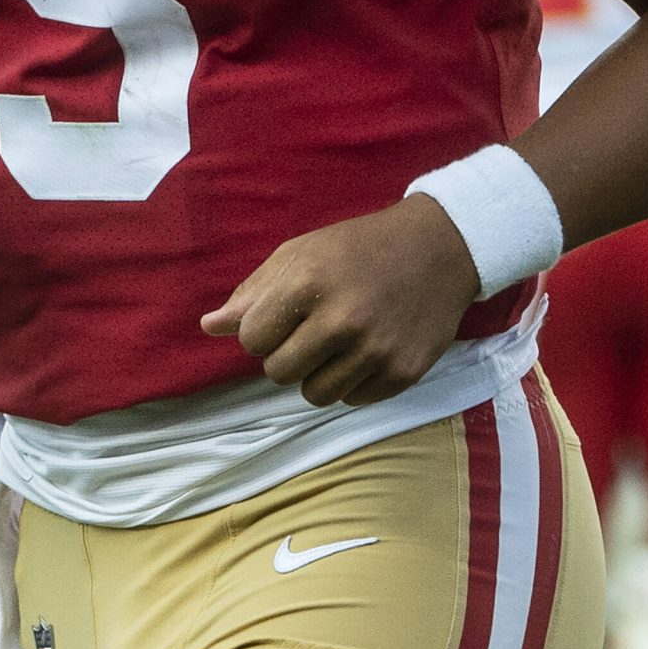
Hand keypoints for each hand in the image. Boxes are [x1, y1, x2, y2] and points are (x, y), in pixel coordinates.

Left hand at [200, 197, 480, 407]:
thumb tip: (209, 327)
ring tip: (336, 343)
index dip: (260, 330)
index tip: (281, 316)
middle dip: (285, 355)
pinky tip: (364, 352)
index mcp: (308, 284)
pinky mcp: (404, 372)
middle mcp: (342, 320)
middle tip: (308, 331)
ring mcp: (376, 350)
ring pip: (314, 394)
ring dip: (317, 374)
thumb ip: (253, 293)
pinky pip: (353, 400)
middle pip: (279, 372)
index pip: (251, 339)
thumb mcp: (300, 253)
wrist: (438, 250)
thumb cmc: (357, 248)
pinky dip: (352, 382)